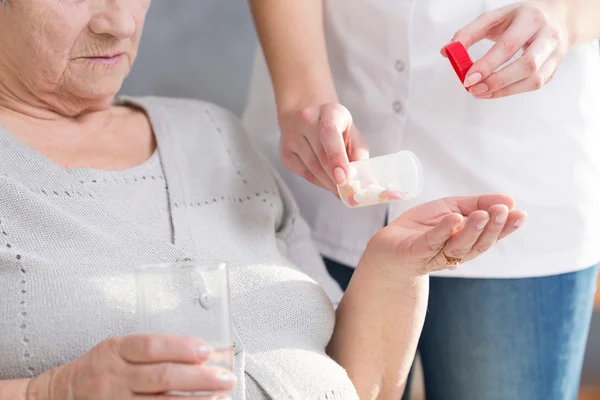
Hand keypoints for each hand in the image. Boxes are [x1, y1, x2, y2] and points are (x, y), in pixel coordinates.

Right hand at [27, 334, 234, 399]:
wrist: (60, 393)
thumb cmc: (99, 368)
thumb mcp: (117, 349)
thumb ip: (151, 351)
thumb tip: (199, 355)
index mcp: (116, 350)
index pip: (151, 346)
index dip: (181, 348)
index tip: (207, 351)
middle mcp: (114, 377)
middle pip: (161, 377)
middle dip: (198, 379)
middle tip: (225, 378)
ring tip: (220, 398)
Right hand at [278, 103, 368, 194]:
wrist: (308, 118)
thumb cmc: (335, 128)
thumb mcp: (352, 133)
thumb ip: (359, 154)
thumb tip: (362, 180)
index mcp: (329, 111)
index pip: (330, 134)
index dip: (337, 158)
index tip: (344, 179)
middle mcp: (306, 120)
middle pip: (321, 156)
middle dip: (336, 179)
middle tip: (348, 194)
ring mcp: (291, 136)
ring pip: (312, 168)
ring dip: (328, 183)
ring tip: (340, 191)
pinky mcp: (285, 152)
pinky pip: (304, 173)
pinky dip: (318, 182)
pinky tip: (327, 183)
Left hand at [364, 194, 526, 277]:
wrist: (387, 247)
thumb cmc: (421, 228)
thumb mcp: (450, 208)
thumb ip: (477, 203)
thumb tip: (509, 200)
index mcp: (467, 242)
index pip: (490, 236)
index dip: (506, 227)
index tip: (521, 214)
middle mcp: (455, 252)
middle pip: (478, 244)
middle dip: (493, 228)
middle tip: (503, 211)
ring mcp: (435, 254)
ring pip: (459, 246)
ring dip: (473, 230)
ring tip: (483, 214)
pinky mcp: (415, 253)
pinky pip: (431, 242)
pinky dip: (443, 231)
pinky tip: (453, 220)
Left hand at [442, 1, 570, 98]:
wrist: (556, 17)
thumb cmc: (518, 19)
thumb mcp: (494, 19)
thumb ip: (469, 33)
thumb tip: (446, 51)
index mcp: (530, 18)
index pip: (509, 45)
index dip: (487, 64)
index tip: (468, 78)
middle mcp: (547, 35)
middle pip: (527, 64)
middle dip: (497, 81)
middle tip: (473, 89)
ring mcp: (555, 53)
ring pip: (535, 79)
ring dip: (504, 91)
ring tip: (481, 93)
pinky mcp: (554, 68)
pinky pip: (535, 85)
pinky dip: (512, 91)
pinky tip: (494, 91)